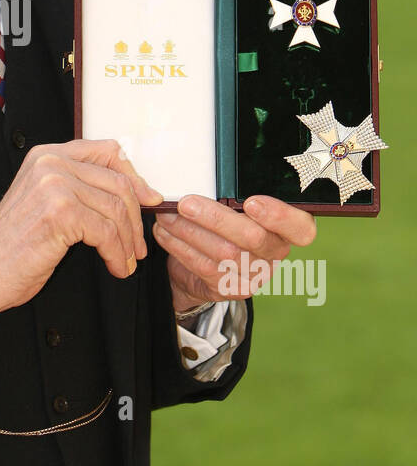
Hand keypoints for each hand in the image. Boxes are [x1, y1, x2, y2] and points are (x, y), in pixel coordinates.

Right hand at [0, 139, 163, 335]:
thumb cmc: (13, 246)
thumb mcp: (45, 202)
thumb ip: (77, 187)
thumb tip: (131, 192)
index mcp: (47, 155)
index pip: (107, 151)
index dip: (134, 177)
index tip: (147, 200)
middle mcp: (51, 163)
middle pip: (118, 182)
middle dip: (136, 218)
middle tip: (139, 244)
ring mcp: (55, 185)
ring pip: (116, 209)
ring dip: (128, 241)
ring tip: (127, 260)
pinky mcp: (60, 212)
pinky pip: (107, 232)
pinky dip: (118, 253)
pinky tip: (115, 266)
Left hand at [151, 193, 316, 315]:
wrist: (202, 268)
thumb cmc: (223, 225)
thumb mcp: (234, 208)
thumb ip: (233, 197)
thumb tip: (205, 175)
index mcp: (287, 229)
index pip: (301, 227)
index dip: (279, 215)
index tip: (250, 202)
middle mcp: (276, 253)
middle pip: (254, 238)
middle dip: (216, 218)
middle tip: (186, 203)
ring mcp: (255, 275)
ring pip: (224, 253)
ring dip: (189, 231)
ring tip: (167, 216)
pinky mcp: (231, 289)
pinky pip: (204, 267)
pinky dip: (180, 247)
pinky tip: (165, 233)